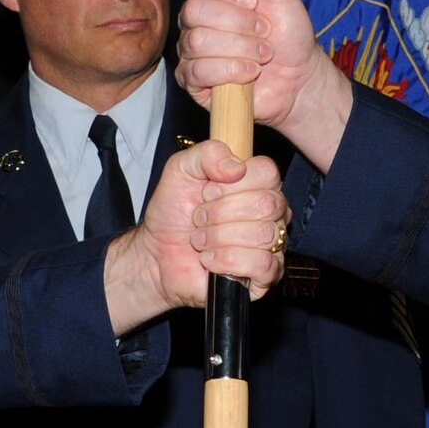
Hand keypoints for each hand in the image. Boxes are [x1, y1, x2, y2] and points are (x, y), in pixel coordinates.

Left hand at [104, 140, 286, 334]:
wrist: (157, 254)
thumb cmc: (173, 212)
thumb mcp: (181, 169)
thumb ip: (208, 153)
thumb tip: (237, 167)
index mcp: (257, 183)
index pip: (268, 172)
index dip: (232, 183)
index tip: (207, 191)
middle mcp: (271, 212)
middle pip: (266, 204)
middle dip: (220, 213)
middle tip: (198, 218)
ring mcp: (271, 244)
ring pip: (263, 234)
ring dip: (219, 237)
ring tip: (200, 240)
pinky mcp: (264, 275)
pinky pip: (262, 265)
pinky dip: (227, 261)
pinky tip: (210, 260)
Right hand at [177, 0, 355, 171]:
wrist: (300, 74)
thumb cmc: (288, 30)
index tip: (253, 1)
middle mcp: (194, 22)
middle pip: (194, 10)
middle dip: (239, 23)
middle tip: (264, 31)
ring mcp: (190, 51)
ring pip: (198, 41)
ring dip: (242, 48)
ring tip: (263, 54)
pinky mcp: (193, 82)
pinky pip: (199, 71)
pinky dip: (233, 71)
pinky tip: (250, 72)